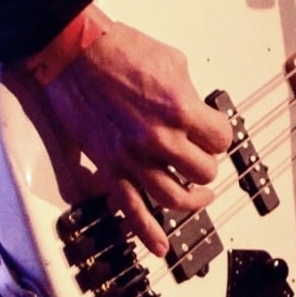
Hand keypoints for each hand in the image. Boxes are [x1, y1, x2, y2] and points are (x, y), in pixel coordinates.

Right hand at [29, 18, 232, 254]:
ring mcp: (134, 158)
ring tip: (198, 196)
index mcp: (181, 110)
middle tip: (201, 156)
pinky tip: (161, 246)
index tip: (213, 133)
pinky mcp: (110, 167)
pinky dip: (148, 233)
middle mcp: (160, 139)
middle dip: (206, 163)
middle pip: (204, 171)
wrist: (74, 53)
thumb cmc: (121, 49)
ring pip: (176, 198)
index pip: (220, 139)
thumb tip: (195, 112)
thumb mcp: (172, 62)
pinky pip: (131, 209)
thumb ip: (188, 94)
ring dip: (192, 199)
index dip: (219, 136)